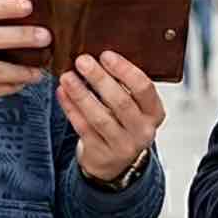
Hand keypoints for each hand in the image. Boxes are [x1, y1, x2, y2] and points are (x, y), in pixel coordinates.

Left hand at [59, 52, 166, 180]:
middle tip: (82, 61)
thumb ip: (125, 84)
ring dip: (81, 94)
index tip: (106, 55)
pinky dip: (71, 109)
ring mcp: (122, 145)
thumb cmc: (124, 123)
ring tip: (67, 77)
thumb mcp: (135, 106)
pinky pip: (83, 128)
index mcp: (154, 113)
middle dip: (100, 79)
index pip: (144, 89)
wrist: (116, 162)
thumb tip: (100, 56)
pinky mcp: (100, 153)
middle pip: (121, 102)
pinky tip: (62, 93)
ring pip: (99, 118)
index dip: (125, 70)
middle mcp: (142, 131)